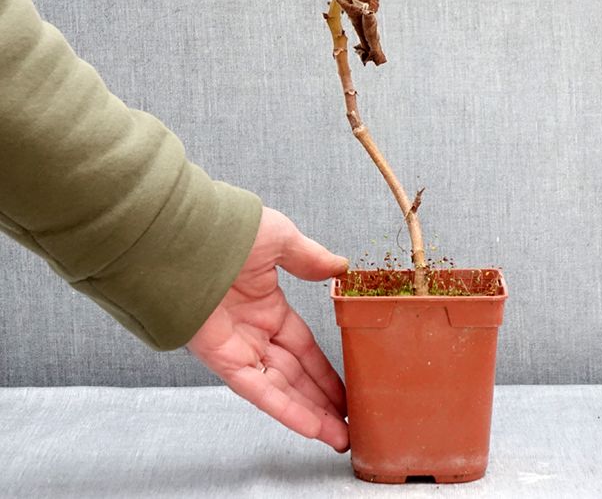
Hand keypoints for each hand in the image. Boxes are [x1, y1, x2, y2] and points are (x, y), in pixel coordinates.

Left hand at [187, 206, 349, 450]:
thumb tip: (339, 267)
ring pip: (280, 389)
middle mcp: (253, 331)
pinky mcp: (222, 359)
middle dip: (323, 400)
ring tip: (339, 437)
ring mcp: (238, 347)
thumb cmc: (227, 230)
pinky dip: (285, 409)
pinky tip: (312, 426)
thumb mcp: (280, 239)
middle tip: (349, 423)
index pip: (303, 346)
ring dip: (311, 414)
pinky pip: (258, 390)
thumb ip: (309, 258)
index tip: (346, 387)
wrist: (185, 236)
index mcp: (267, 304)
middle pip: (295, 374)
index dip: (325, 369)